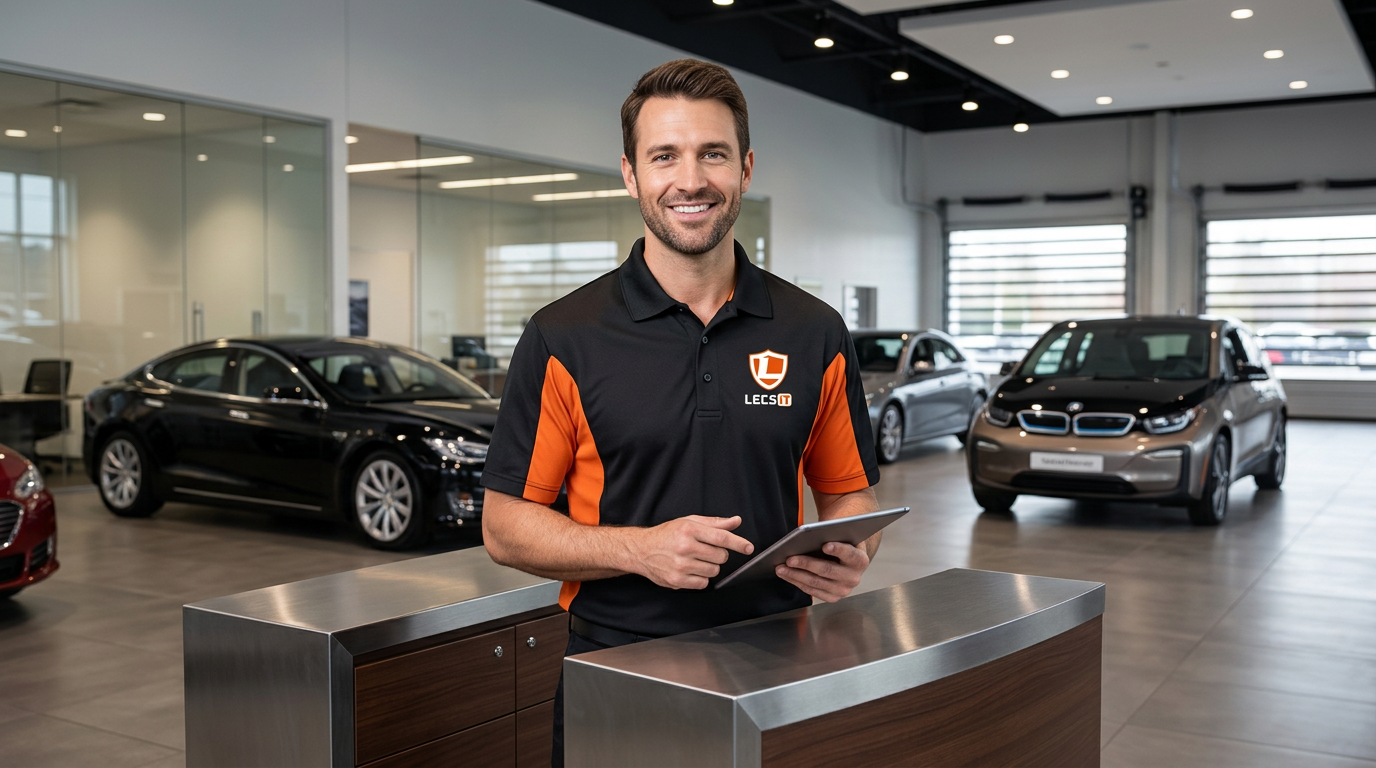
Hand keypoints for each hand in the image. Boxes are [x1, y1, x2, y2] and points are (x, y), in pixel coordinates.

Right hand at [633, 515, 754, 589]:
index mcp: (689, 529)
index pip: (721, 537)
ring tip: (696, 559)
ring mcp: (680, 565)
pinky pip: (703, 583)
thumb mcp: (689, 522)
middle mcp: (685, 547)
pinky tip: (690, 569)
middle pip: (721, 556)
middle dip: (719, 554)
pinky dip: (701, 578)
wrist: (642, 550)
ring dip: (710, 566)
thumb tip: (736, 521)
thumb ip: (715, 523)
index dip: (738, 543)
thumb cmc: (666, 534)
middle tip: (707, 550)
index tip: (748, 548)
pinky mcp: (677, 580)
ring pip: (714, 571)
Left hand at [775, 541, 868, 601]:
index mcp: (860, 560)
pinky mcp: (832, 597)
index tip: (825, 545)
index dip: (838, 550)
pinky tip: (786, 574)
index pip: (850, 554)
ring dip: (795, 575)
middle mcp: (854, 578)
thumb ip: (830, 535)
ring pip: (815, 582)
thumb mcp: (840, 536)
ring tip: (781, 567)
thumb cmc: (840, 542)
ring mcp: (843, 590)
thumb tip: (807, 536)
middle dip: (806, 564)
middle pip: (827, 570)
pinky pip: (811, 590)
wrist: (846, 558)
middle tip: (789, 558)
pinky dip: (797, 581)